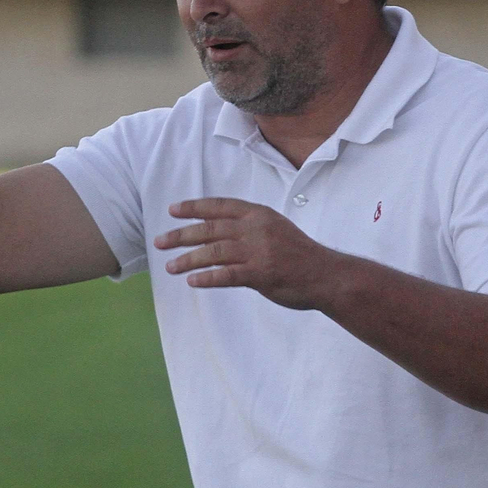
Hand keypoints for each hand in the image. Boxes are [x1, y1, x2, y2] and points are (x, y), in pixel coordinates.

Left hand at [157, 198, 339, 309]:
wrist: (327, 275)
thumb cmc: (300, 254)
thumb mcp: (276, 229)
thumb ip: (250, 228)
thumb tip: (220, 232)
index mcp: (260, 215)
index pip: (221, 206)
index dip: (195, 207)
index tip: (173, 210)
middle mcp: (256, 229)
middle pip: (210, 228)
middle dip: (182, 235)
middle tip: (160, 242)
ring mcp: (258, 251)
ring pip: (214, 252)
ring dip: (188, 259)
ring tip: (171, 266)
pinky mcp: (260, 274)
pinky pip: (226, 275)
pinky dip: (207, 278)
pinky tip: (193, 281)